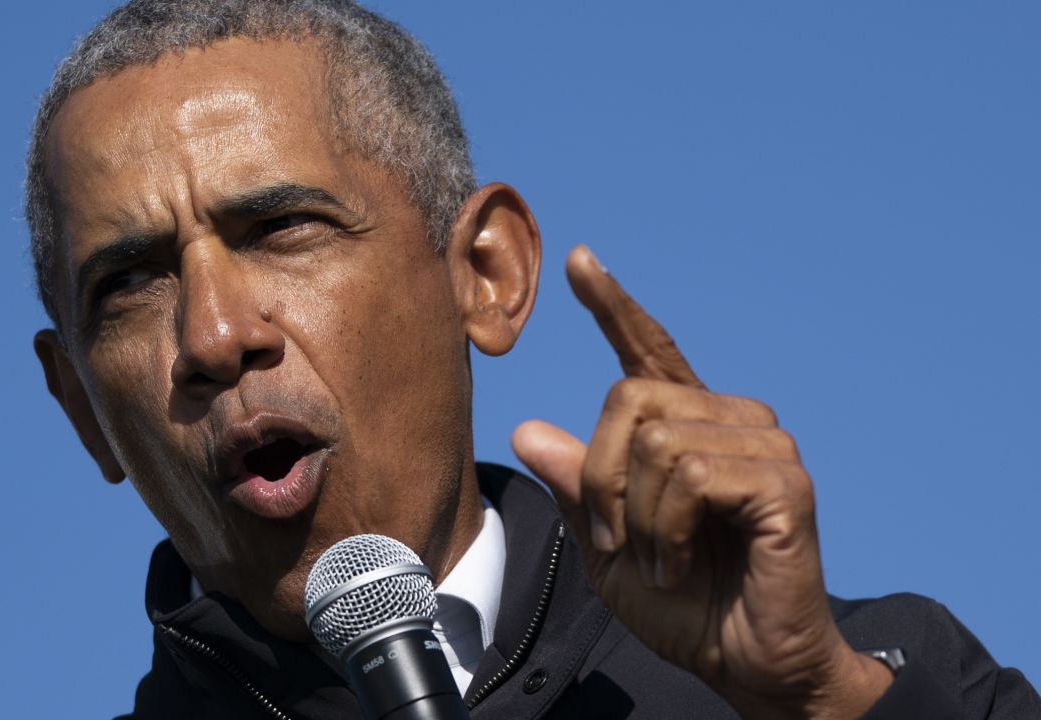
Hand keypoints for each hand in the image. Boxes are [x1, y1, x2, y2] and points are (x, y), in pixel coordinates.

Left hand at [512, 246, 892, 718]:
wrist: (742, 662)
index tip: (578, 261)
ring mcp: (765, 444)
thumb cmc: (682, 604)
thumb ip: (576, 487)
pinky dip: (667, 533)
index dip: (613, 306)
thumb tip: (527, 429)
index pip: (648, 351)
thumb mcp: (605, 546)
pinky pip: (693, 477)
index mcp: (688, 427)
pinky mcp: (785, 480)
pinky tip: (681, 567)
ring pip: (658, 441)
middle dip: (601, 481)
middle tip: (616, 543)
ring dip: (636, 518)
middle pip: (629, 400)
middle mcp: (730, 420)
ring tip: (658, 562)